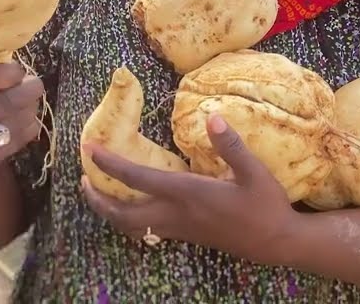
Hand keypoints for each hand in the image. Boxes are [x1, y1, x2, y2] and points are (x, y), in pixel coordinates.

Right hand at [0, 61, 45, 182]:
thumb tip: (14, 63)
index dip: (10, 72)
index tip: (17, 72)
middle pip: (5, 102)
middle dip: (28, 91)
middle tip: (35, 85)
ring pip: (14, 123)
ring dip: (30, 110)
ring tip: (30, 103)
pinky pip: (15, 141)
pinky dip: (27, 128)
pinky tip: (25, 123)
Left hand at [81, 114, 299, 264]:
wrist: (277, 243)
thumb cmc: (266, 206)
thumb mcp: (254, 172)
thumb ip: (231, 146)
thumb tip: (212, 117)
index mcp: (187, 194)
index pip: (138, 178)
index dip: (111, 164)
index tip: (90, 150)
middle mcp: (176, 214)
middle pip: (123, 213)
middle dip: (97, 199)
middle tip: (83, 179)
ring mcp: (180, 228)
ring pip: (131, 226)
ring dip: (110, 212)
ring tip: (98, 194)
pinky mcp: (186, 235)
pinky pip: (146, 231)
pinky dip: (129, 220)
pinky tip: (132, 207)